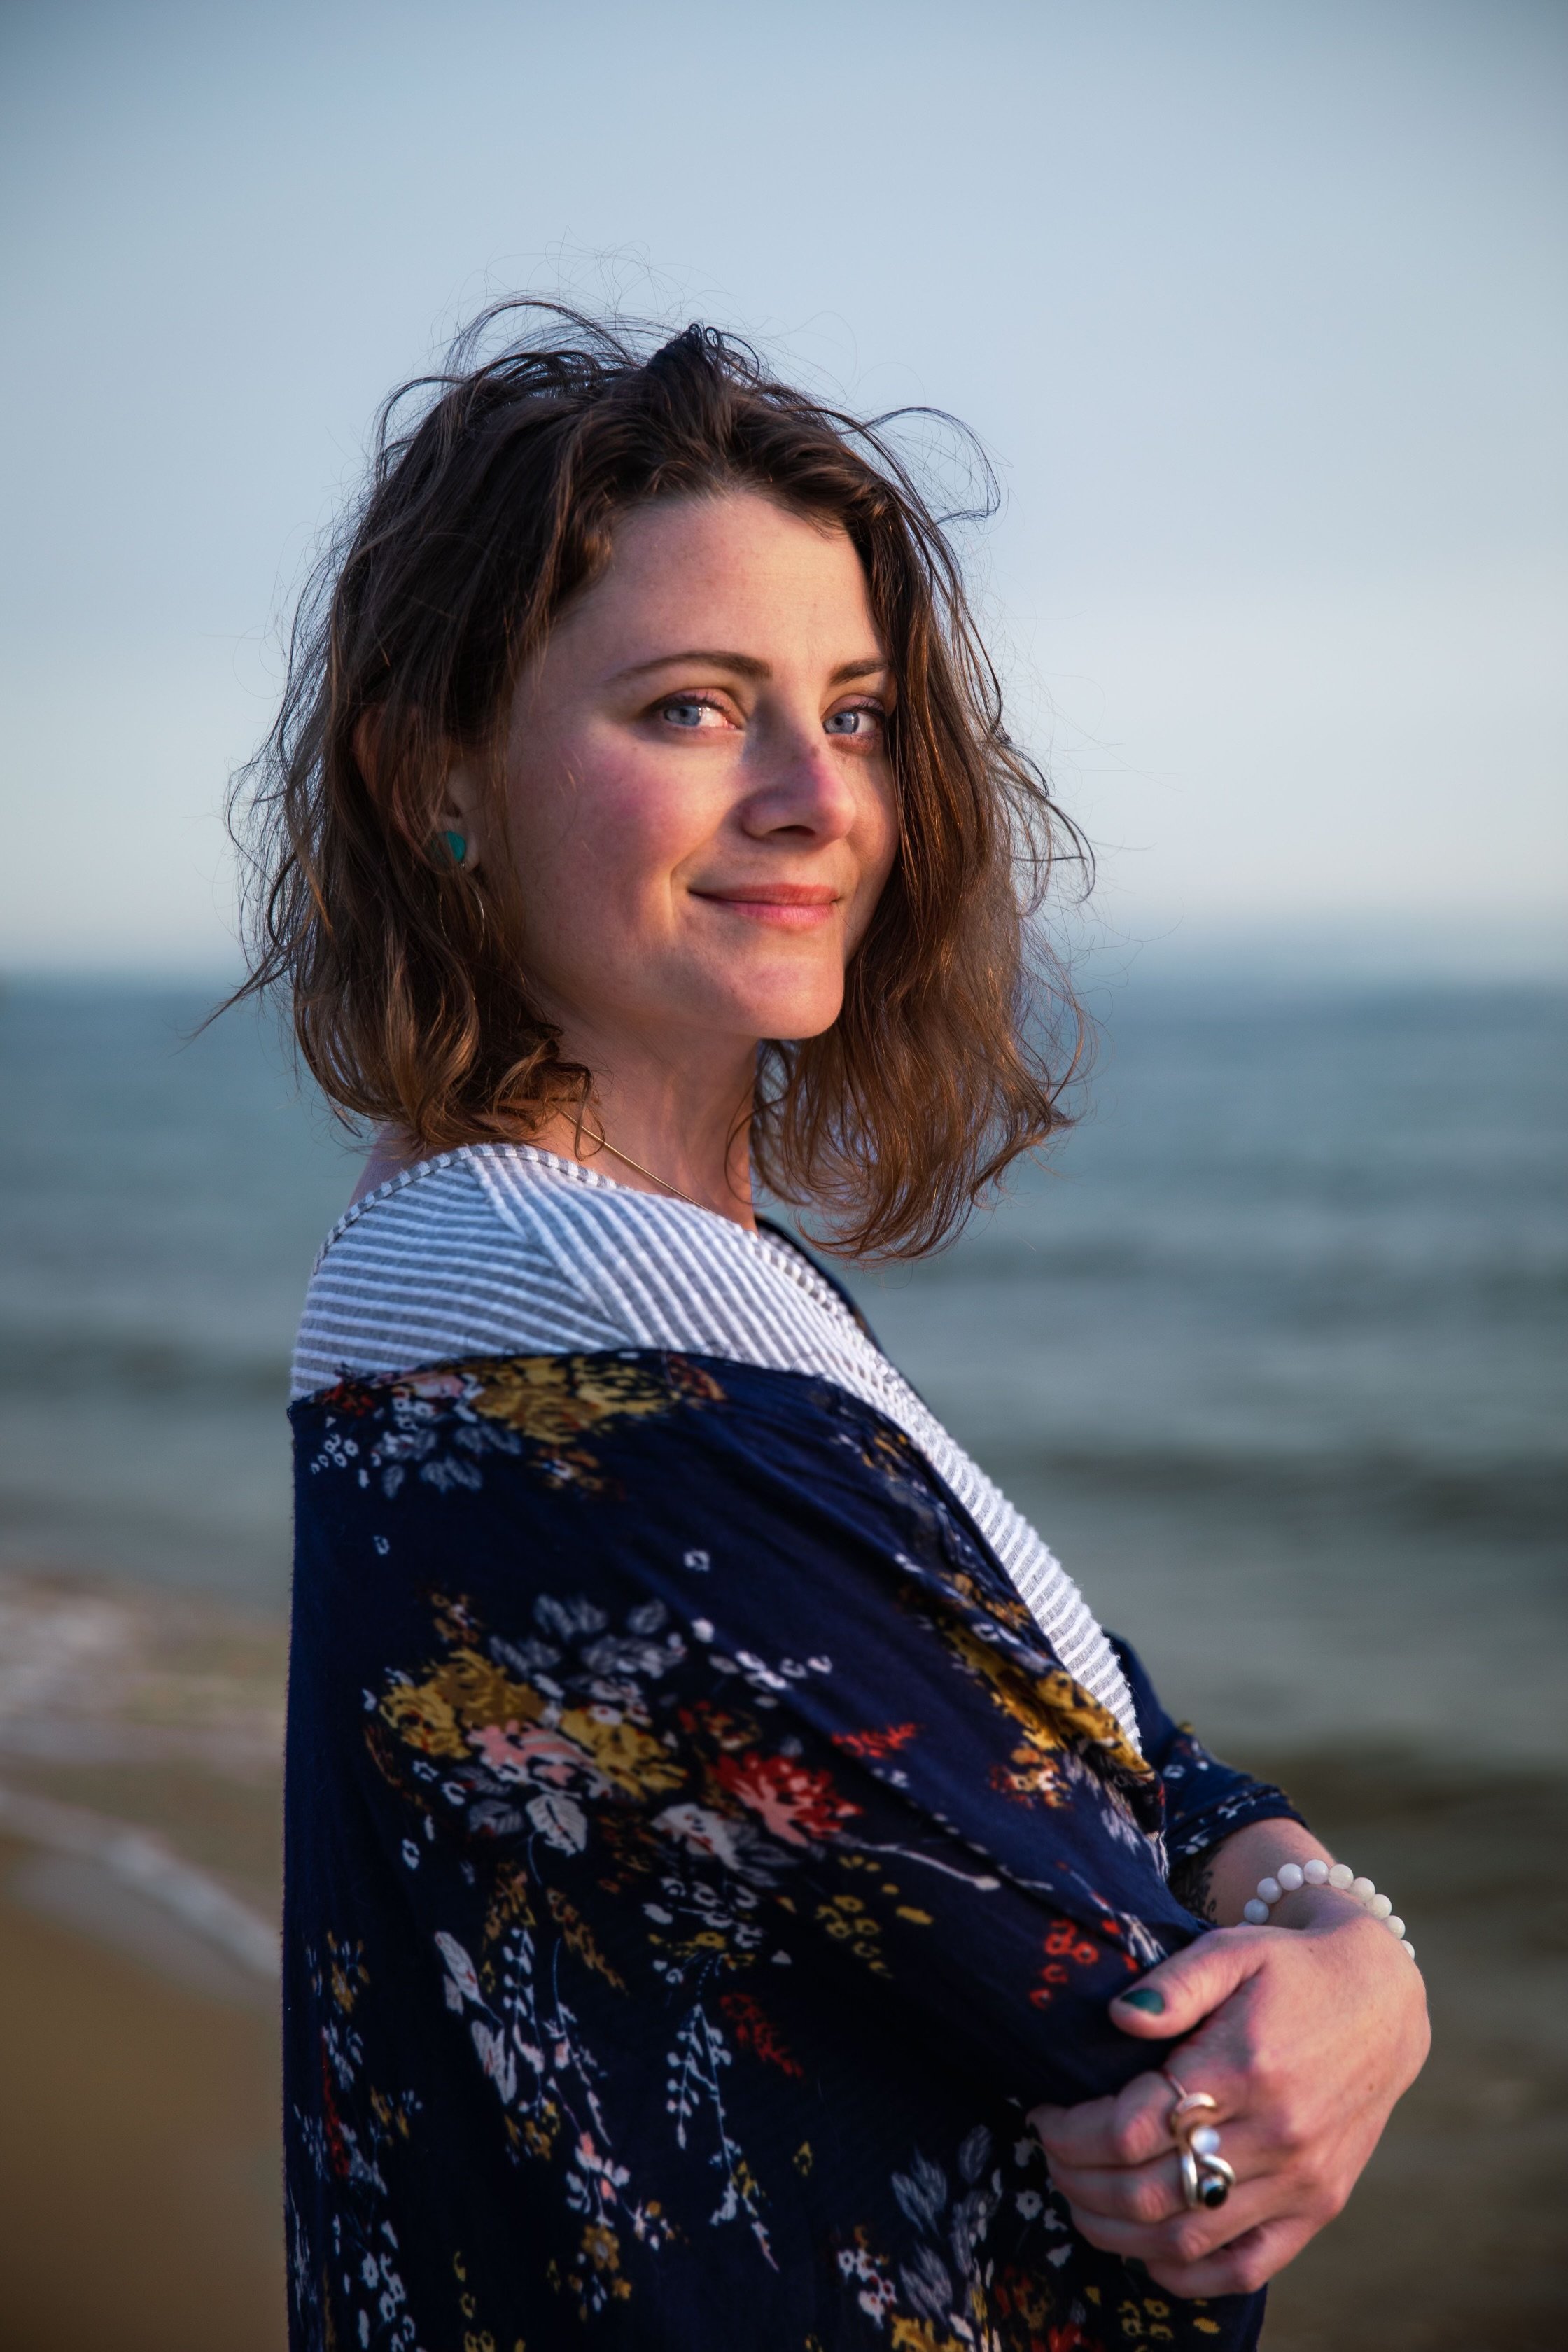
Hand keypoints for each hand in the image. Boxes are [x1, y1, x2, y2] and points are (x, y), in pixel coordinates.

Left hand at [1028, 1893, 1429, 2296]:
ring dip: (1117, 2232)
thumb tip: (1119, 2017)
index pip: (1135, 2126)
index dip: (1074, 2130)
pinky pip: (1247, 2265)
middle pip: (1151, 2189)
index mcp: (1245, 2065)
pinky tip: (1147, 2253)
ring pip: (1189, 2235)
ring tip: (1079, 2201)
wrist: (1380, 2000)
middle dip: (1081, 2181)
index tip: (1045, 2114)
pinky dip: (1189, 2273)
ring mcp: (1302, 2178)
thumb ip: (1174, 1981)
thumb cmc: (1290, 1969)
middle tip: (1051, 2158)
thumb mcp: (1233, 1949)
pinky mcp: (1321, 2206)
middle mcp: (1277, 2132)